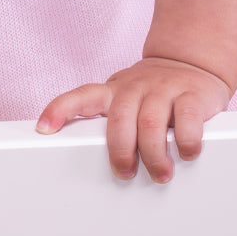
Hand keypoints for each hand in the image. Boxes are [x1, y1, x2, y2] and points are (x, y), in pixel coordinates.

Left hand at [36, 58, 231, 183]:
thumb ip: (112, 121)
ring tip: (160, 173)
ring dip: (153, 155)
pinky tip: (187, 152)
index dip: (60, 110)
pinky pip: (186, 120)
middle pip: (119, 120)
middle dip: (120, 151)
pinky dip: (186, 142)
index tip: (43, 129)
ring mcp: (164, 89)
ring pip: (151, 123)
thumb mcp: (126, 97)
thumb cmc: (154, 92)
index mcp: (114, 90)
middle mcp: (136, 87)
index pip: (81, 96)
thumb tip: (90, 165)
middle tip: (125, 173)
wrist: (193, 62)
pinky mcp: (193, 94)